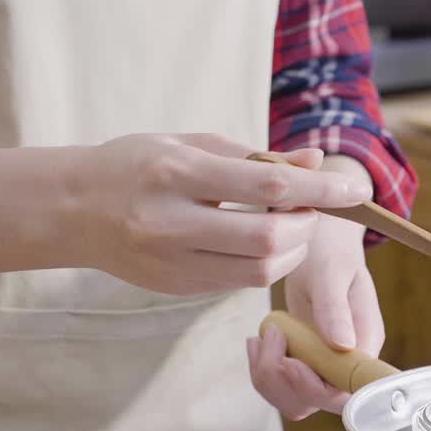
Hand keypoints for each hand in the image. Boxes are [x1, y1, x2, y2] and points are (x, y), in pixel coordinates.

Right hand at [73, 134, 370, 294]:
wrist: (74, 209)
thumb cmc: (136, 165)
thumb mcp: (192, 143)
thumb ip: (256, 156)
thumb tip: (315, 163)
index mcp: (178, 174)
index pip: (268, 185)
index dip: (321, 189)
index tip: (357, 191)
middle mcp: (173, 222)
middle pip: (269, 238)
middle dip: (306, 227)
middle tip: (309, 210)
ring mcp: (173, 262)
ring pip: (260, 270)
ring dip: (292, 251)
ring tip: (288, 226)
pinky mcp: (177, 287)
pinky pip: (239, 283)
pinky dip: (264, 264)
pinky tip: (260, 243)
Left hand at [247, 156, 384, 420]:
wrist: (318, 238)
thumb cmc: (330, 249)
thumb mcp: (332, 272)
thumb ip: (336, 309)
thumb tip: (344, 347)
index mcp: (365, 343)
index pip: (346, 391)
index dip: (316, 387)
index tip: (292, 360)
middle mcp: (347, 361)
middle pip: (317, 402)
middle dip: (285, 380)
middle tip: (271, 337)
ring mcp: (323, 364)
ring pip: (295, 400)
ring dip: (269, 376)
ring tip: (262, 336)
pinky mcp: (302, 361)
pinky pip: (280, 385)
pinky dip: (262, 369)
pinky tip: (258, 339)